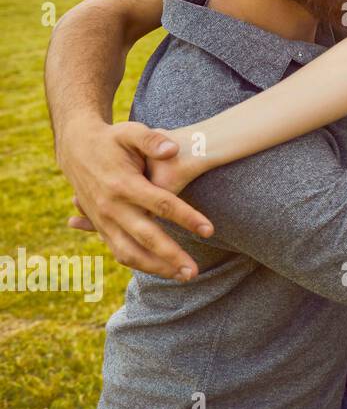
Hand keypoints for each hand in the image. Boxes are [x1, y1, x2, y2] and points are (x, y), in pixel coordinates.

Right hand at [57, 120, 212, 279]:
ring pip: (129, 252)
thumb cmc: (111, 139)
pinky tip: (161, 271)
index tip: (209, 230)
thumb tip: (173, 149)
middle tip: (194, 272)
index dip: (187, 218)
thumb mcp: (129, 131)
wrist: (75, 149)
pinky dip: (139, 264)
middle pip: (146, 237)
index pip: (161, 204)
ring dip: (155, 268)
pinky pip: (119, 251)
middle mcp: (112, 207)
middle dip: (170, 256)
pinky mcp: (101, 227)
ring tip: (183, 276)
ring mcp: (104, 220)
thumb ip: (152, 140)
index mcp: (123, 184)